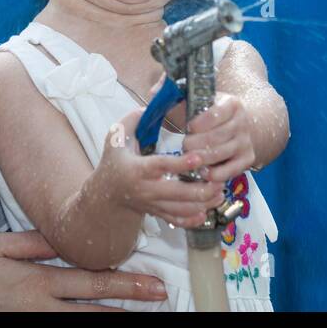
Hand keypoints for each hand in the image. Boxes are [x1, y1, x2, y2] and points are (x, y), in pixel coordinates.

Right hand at [0, 230, 168, 310]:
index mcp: (36, 280)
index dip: (124, 283)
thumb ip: (30, 242)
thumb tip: (60, 235)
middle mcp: (41, 306)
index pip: (90, 281)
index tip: (151, 282)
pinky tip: (100, 323)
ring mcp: (35, 324)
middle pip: (95, 307)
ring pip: (83, 326)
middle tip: (159, 298)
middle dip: (130, 301)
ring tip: (139, 316)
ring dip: (113, 320)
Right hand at [95, 109, 223, 228]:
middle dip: (201, 189)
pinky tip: (208, 209)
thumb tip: (150, 106)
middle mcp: (147, 189)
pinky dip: (194, 218)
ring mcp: (153, 204)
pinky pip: (178, 220)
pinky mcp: (158, 213)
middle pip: (177, 194)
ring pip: (182, 209)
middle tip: (218, 179)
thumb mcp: (116, 138)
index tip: (198, 156)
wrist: (107, 193)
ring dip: (203, 203)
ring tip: (220, 192)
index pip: (162, 166)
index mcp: (138, 169)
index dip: (181, 163)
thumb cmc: (115, 161)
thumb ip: (132, 121)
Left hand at [180, 92, 255, 182]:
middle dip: (195, 143)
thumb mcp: (197, 101)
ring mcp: (245, 142)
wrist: (235, 125)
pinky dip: (213, 174)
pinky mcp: (246, 159)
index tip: (188, 127)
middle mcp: (242, 122)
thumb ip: (178, 96)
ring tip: (188, 158)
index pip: (214, 113)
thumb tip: (156, 91)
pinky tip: (201, 171)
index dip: (198, 123)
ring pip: (221, 154)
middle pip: (216, 136)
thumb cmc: (207, 114)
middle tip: (184, 145)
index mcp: (232, 104)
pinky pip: (230, 171)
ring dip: (201, 158)